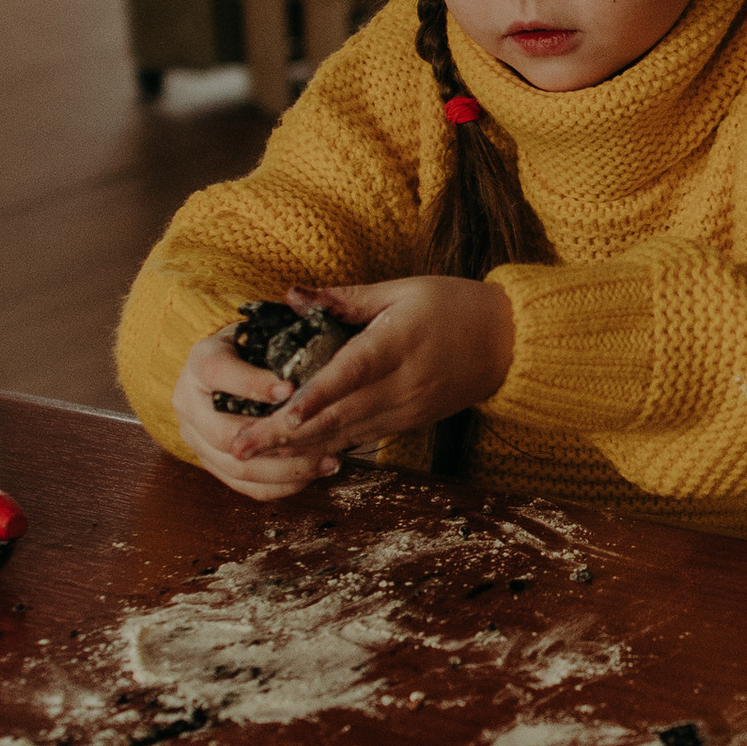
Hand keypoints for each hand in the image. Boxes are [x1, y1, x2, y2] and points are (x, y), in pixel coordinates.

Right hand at [172, 326, 343, 499]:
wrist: (231, 368)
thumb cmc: (258, 346)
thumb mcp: (264, 327)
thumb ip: (284, 320)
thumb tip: (303, 300)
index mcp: (201, 362)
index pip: (218, 373)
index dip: (253, 383)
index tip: (291, 389)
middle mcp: (189, 402)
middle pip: (222, 433)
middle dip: (274, 439)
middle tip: (319, 435)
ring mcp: (196, 436)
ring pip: (235, 466)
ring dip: (285, 468)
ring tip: (329, 460)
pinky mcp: (211, 462)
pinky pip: (244, 485)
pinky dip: (280, 485)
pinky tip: (313, 475)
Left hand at [233, 276, 514, 470]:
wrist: (508, 342)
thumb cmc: (454, 306)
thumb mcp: (401, 289)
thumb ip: (344, 298)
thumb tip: (291, 296)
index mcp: (400, 343)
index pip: (352, 373)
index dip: (316, 395)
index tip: (282, 412)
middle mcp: (404, 385)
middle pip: (338, 415)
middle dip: (285, 433)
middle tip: (238, 444)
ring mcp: (408, 410)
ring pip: (345, 435)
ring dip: (296, 448)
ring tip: (252, 456)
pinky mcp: (409, 423)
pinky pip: (361, 440)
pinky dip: (325, 448)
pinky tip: (292, 456)